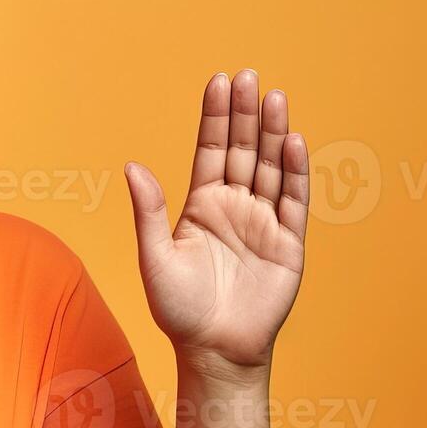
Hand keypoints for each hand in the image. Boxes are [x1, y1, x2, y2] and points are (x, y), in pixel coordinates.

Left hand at [122, 70, 308, 372]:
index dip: (216, 117)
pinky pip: (293, 201)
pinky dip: (295, 172)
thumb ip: (148, 211)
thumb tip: (132, 165)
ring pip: (270, 167)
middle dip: (245, 114)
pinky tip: (293, 141)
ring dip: (273, 133)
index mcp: (201, 205)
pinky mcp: (288, 243)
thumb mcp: (155, 257)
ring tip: (273, 97)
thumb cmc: (179, 309)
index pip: (210, 149)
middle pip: (243, 150)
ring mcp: (263, 222)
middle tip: (248, 76)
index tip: (219, 82)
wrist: (214, 351)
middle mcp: (234, 206)